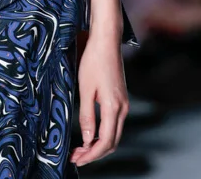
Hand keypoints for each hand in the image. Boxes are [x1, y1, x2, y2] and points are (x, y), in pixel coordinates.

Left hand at [69, 34, 128, 167]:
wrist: (106, 41)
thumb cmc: (94, 61)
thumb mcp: (85, 89)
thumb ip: (87, 116)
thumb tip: (87, 140)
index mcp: (114, 107)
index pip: (105, 142)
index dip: (91, 155)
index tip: (77, 159)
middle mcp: (123, 108)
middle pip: (112, 142)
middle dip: (95, 153)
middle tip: (76, 157)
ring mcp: (124, 104)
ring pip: (114, 134)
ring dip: (99, 145)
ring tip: (81, 148)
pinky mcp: (121, 99)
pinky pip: (115, 124)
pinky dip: (104, 134)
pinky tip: (91, 133)